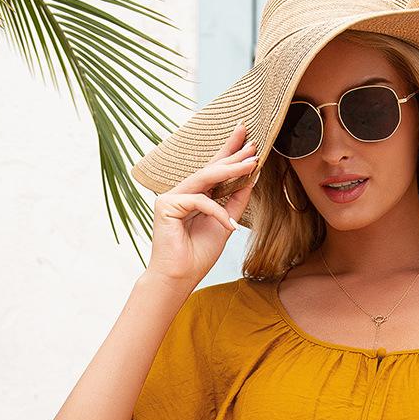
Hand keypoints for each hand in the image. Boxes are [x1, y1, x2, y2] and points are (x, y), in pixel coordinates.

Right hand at [145, 121, 259, 284]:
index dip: (230, 153)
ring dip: (231, 170)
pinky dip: (217, 212)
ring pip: (205, 178)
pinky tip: (230, 225)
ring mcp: (171, 197)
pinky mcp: (165, 205)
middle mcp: (181, 193)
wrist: (180, 279)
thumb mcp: (226, 223)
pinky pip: (199, 201)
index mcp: (195, 197)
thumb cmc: (198, 255)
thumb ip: (236, 201)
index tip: (249, 140)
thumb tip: (252, 176)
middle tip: (253, 141)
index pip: (214, 171)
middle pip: (210, 168)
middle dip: (232, 154)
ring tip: (252, 163)